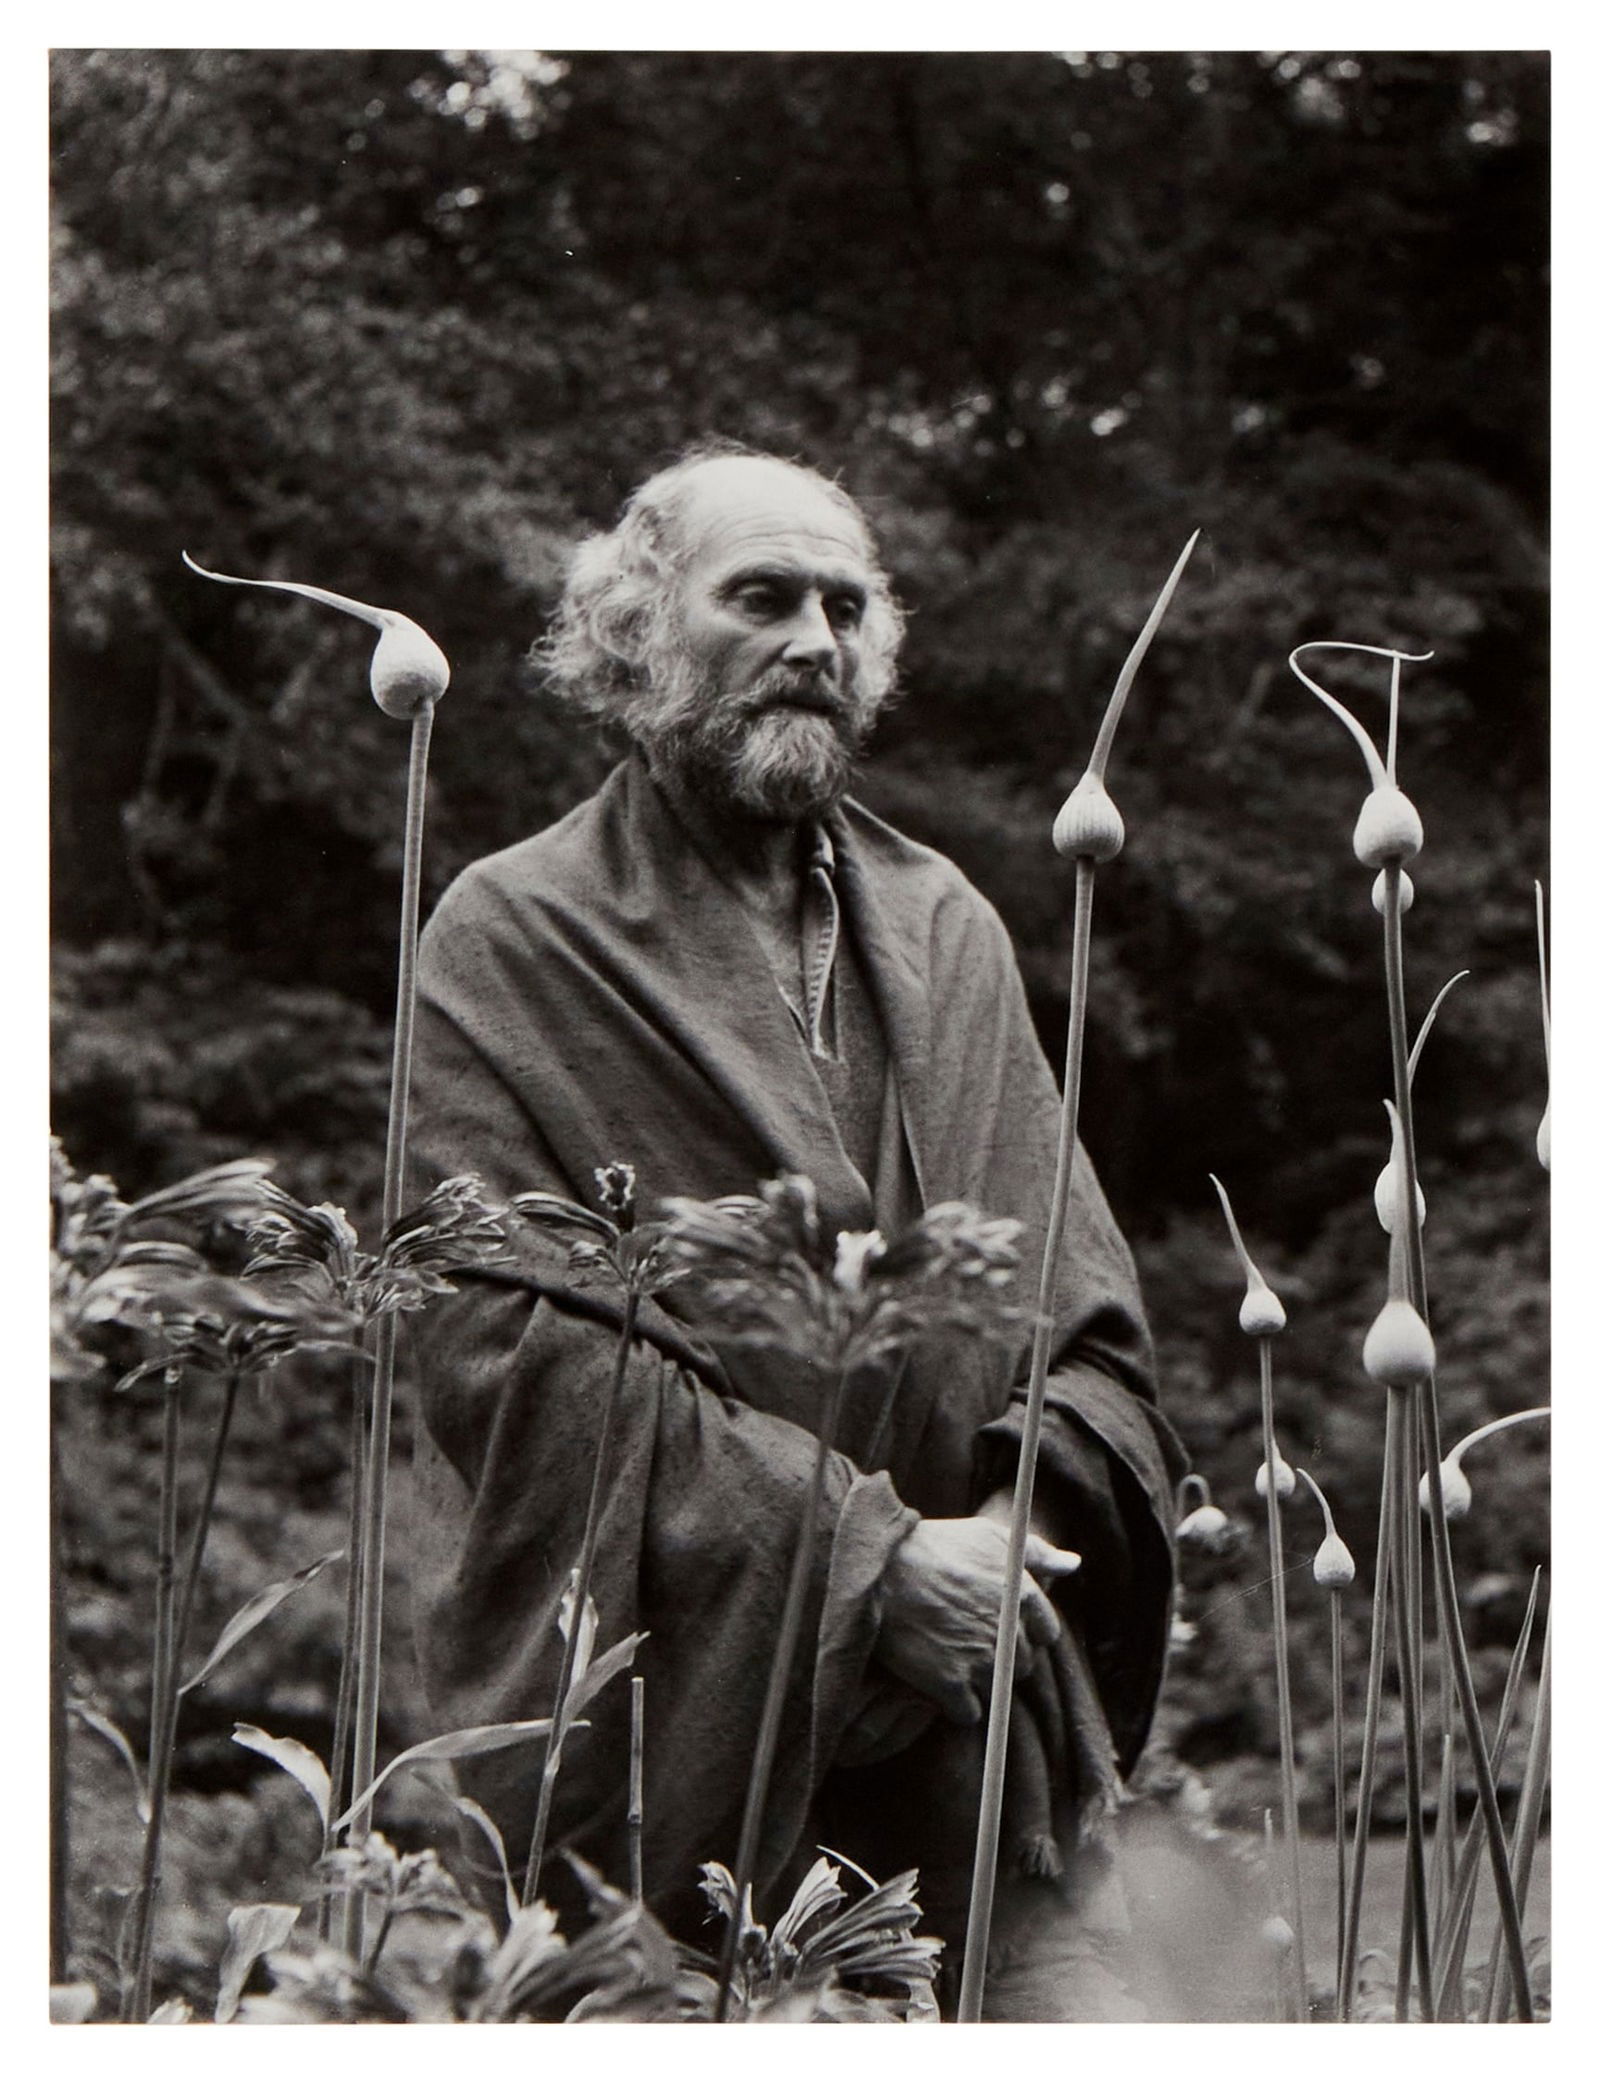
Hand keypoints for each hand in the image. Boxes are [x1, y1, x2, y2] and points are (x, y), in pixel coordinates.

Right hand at [874, 1514, 1079, 1726]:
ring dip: (979, 1681)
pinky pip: (970, 1714)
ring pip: (998, 1690)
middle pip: (1023, 1665)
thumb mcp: (989, 1536)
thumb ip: (1036, 1552)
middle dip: (1001, 1657)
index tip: (998, 1625)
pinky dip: (957, 1704)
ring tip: (950, 1655)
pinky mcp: (950, 1684)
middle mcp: (1008, 1631)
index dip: (1022, 1630)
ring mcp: (980, 1660)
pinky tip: (939, 1680)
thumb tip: (1074, 1564)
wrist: (877, 1570)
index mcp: (1023, 1594)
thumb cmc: (934, 1547)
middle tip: (967, 1638)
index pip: (1046, 1632)